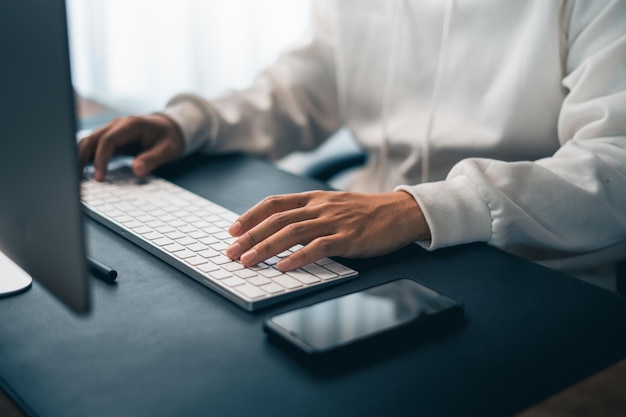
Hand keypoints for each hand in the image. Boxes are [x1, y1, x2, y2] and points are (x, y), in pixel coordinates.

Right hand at [78, 113, 184, 180]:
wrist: (171, 127)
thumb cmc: (170, 138)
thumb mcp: (168, 150)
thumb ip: (153, 159)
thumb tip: (137, 170)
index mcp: (131, 125)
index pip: (108, 140)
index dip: (101, 159)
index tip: (100, 177)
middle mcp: (118, 125)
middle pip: (92, 139)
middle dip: (82, 158)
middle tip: (78, 179)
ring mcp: (112, 130)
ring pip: (89, 141)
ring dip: (80, 157)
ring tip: (77, 177)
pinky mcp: (111, 138)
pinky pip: (94, 146)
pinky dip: (86, 157)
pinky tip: (83, 171)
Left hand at [225, 190, 430, 270]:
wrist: (401, 212)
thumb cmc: (366, 212)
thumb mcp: (334, 205)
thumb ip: (310, 214)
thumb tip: (281, 229)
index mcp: (314, 198)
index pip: (274, 203)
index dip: (250, 215)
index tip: (232, 229)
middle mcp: (320, 207)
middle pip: (277, 219)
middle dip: (250, 236)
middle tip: (230, 252)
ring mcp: (334, 221)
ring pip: (292, 232)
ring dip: (266, 247)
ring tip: (248, 261)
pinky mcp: (349, 238)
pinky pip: (319, 247)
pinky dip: (299, 257)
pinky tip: (284, 267)